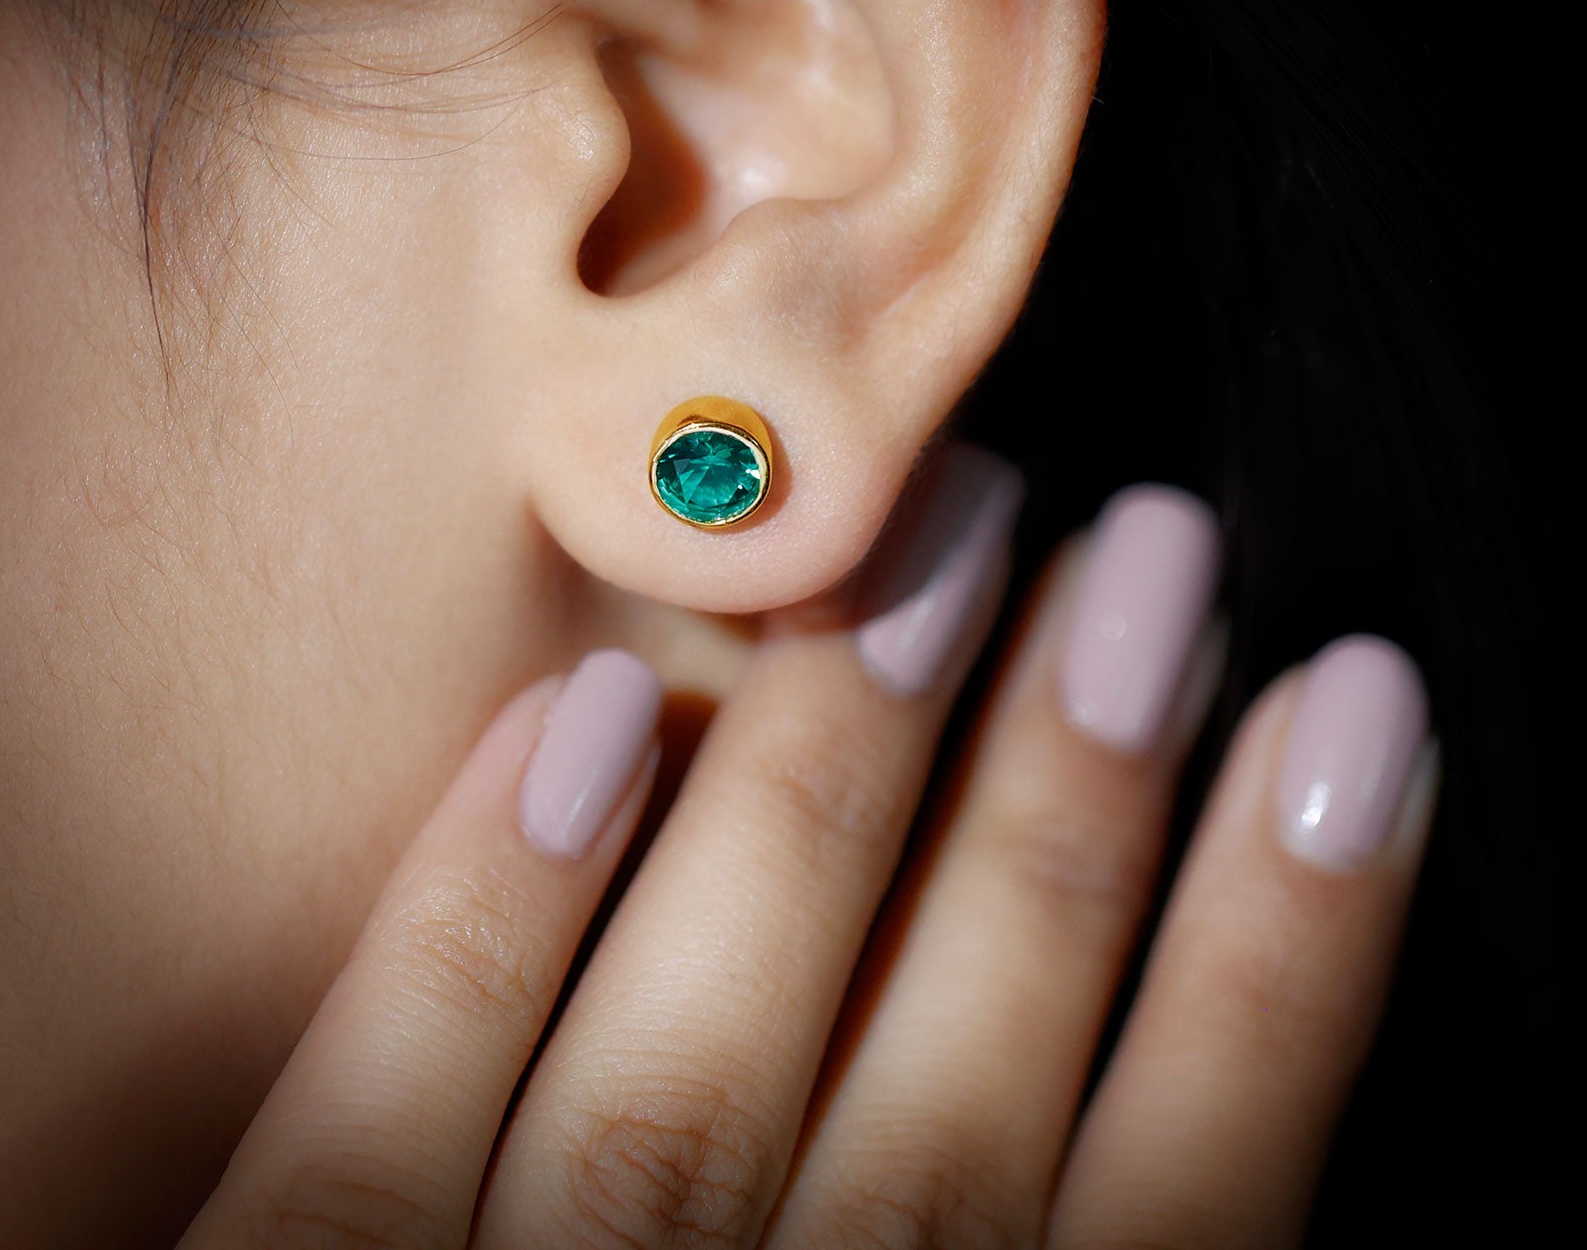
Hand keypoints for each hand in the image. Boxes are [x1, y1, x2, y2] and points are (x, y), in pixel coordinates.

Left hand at [180, 449, 1435, 1248]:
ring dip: (836, 796)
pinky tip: (581, 710)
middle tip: (1161, 547)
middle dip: (1079, 808)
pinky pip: (374, 1120)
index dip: (1284, 955)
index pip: (1179, 1207)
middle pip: (957, 1087)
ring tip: (946, 547)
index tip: (1358, 708)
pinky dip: (492, 917)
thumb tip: (1137, 1102)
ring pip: (705, 1063)